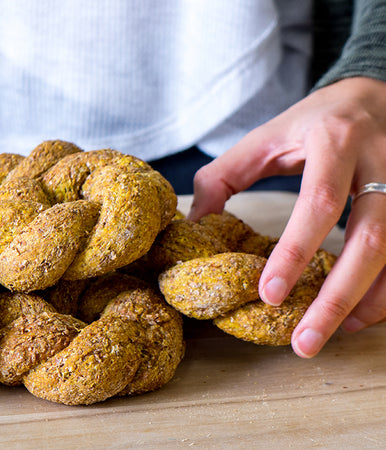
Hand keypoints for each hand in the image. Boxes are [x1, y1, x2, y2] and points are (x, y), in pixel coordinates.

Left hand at [188, 76, 385, 357]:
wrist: (372, 96)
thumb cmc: (312, 122)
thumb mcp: (265, 138)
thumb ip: (224, 176)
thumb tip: (197, 223)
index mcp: (334, 141)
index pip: (320, 201)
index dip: (296, 251)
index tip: (270, 295)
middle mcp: (381, 161)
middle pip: (370, 237)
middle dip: (337, 296)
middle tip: (303, 342)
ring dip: (366, 301)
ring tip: (329, 335)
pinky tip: (360, 314)